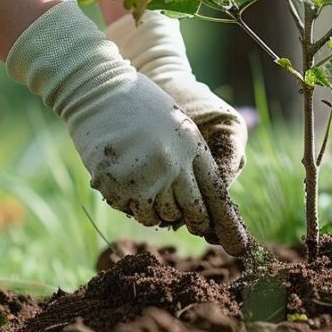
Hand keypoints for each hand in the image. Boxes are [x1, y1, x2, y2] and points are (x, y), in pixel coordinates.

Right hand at [6, 1, 248, 254]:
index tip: (231, 242)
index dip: (223, 221)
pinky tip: (124, 180)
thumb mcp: (177, 125)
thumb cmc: (139, 104)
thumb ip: (190, 159)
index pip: (215, 195)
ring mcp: (146, 176)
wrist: (100, 89)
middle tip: (180, 215)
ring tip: (144, 184)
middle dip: (187, 218)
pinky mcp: (118, 184)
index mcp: (194, 148)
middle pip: (191, 212)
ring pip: (159, 216)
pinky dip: (129, 203)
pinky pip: (130, 209)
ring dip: (154, 210)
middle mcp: (174, 166)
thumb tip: (197, 202)